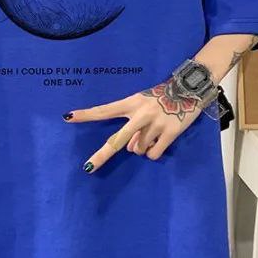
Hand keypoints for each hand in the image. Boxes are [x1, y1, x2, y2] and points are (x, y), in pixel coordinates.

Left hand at [64, 78, 202, 173]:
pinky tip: (160, 141)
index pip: (104, 110)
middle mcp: (140, 113)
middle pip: (117, 140)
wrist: (189, 89)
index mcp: (130, 103)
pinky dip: (154, 152)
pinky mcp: (169, 132)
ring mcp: (155, 123)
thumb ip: (132, 124)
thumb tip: (128, 148)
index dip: (86, 114)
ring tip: (152, 134)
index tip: (68, 117)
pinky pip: (153, 154)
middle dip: (101, 155)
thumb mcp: (142, 103)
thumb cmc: (161, 97)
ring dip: (142, 148)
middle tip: (88, 168)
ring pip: (137, 150)